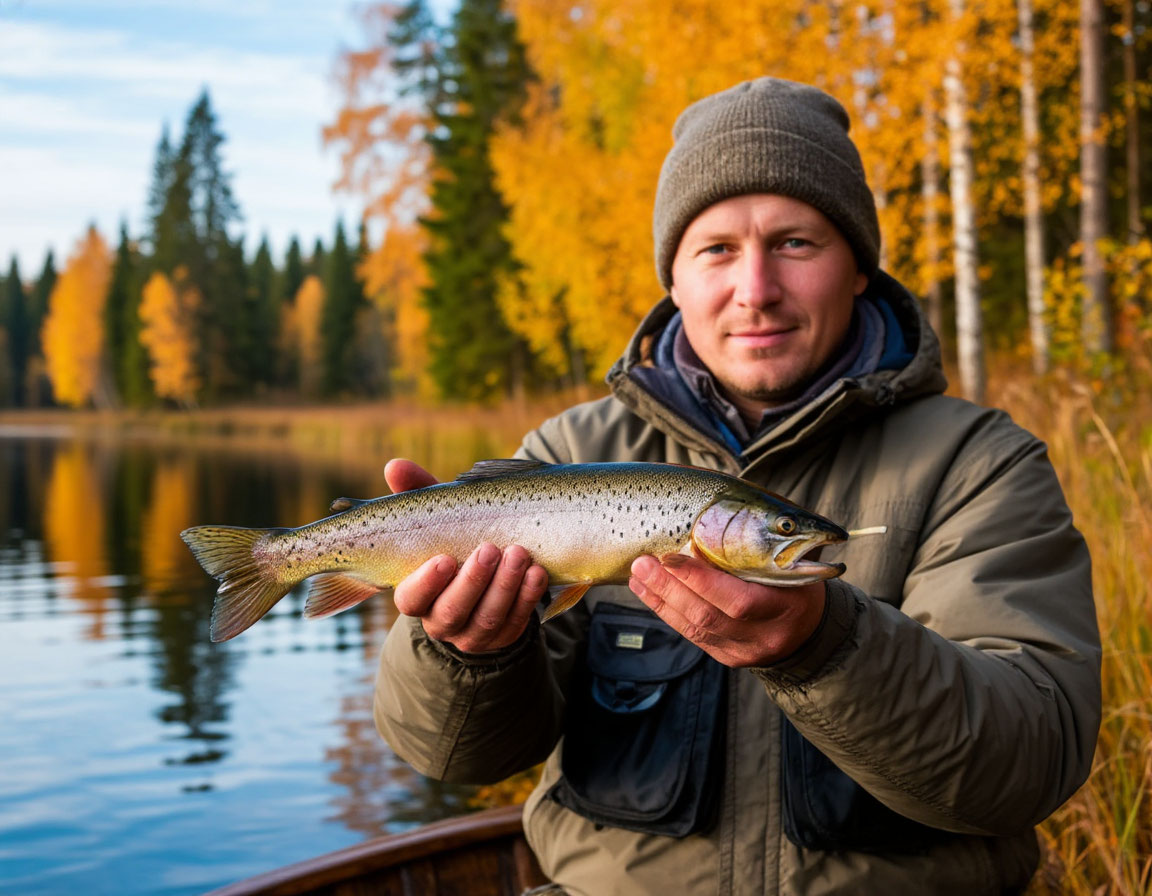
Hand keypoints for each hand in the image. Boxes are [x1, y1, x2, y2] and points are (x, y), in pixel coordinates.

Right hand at [384, 458, 549, 652]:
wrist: (487, 575)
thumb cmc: (454, 539)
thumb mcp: (438, 517)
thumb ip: (417, 493)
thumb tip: (393, 466)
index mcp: (416, 594)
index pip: (411, 598)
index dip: (426, 582)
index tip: (445, 559)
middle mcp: (441, 619)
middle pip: (453, 611)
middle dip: (473, 581)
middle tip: (490, 548)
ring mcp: (474, 632)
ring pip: (488, 619)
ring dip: (505, 586)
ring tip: (520, 553)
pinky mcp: (504, 635)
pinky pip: (517, 622)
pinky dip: (528, 597)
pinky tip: (538, 572)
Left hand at [628, 553, 825, 667]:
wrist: (809, 630)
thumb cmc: (797, 581)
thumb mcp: (793, 560)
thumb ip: (760, 544)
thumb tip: (711, 512)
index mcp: (786, 607)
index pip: (738, 600)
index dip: (700, 581)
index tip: (671, 556)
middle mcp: (765, 635)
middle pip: (708, 616)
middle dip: (670, 588)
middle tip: (643, 562)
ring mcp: (744, 651)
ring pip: (695, 627)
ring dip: (661, 598)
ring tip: (638, 573)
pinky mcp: (726, 657)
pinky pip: (692, 635)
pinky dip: (666, 611)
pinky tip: (647, 592)